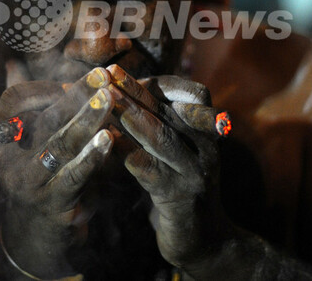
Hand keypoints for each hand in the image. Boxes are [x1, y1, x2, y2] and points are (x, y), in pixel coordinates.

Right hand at [0, 68, 115, 277]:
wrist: (38, 232)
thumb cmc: (40, 173)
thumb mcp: (31, 139)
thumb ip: (28, 104)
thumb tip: (12, 61)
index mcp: (0, 138)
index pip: (13, 100)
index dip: (43, 88)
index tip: (72, 80)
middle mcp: (6, 159)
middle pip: (43, 119)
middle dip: (75, 96)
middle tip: (103, 75)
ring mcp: (27, 183)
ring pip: (59, 145)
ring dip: (87, 120)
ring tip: (109, 99)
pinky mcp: (51, 204)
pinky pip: (73, 176)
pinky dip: (92, 156)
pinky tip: (109, 139)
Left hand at [104, 65, 228, 270]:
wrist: (205, 242)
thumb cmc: (182, 190)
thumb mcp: (177, 155)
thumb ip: (161, 127)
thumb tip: (123, 95)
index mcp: (204, 133)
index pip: (185, 95)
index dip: (152, 83)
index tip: (116, 69)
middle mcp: (205, 148)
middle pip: (168, 111)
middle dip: (134, 91)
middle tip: (106, 74)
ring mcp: (195, 173)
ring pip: (162, 137)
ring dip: (132, 117)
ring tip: (108, 101)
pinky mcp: (182, 199)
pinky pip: (152, 172)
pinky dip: (129, 156)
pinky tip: (109, 145)